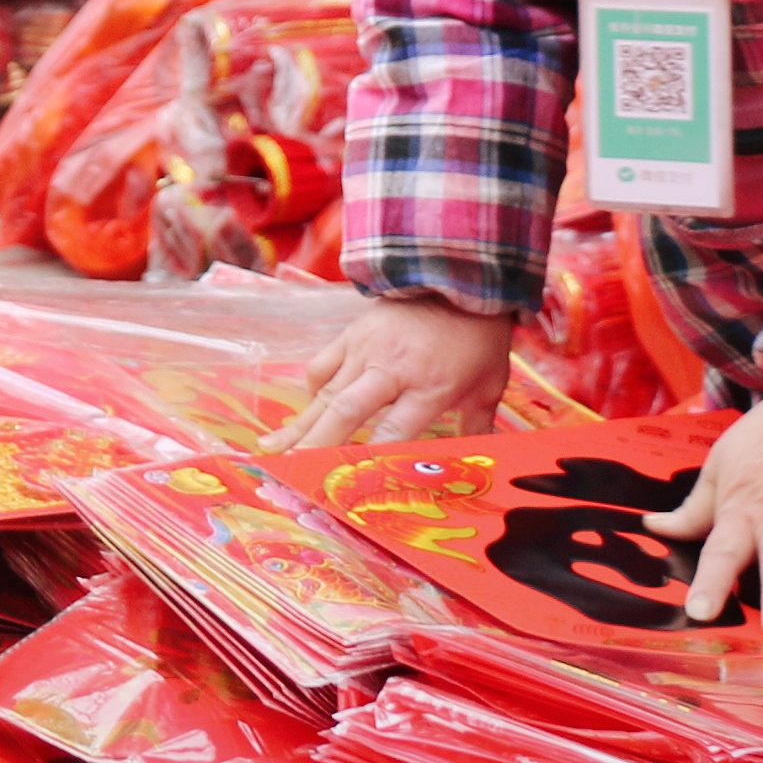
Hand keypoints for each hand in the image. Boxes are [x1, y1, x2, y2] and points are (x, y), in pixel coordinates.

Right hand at [266, 298, 516, 451]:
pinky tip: (307, 413)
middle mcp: (392, 368)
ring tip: (274, 451)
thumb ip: (476, 428)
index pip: (393, 432)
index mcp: (429, 385)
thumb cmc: (478, 337)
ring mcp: (366, 348)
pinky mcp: (352, 333)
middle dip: (317, 445)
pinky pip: (322, 366)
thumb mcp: (488, 386)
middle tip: (294, 473)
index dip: (369, 461)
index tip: (349, 486)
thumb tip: (476, 467)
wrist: (462, 276)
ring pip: (325, 393)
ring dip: (300, 425)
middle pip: (346, 412)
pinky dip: (311, 392)